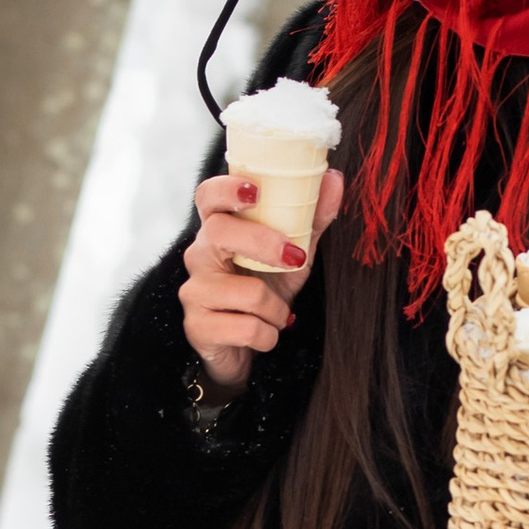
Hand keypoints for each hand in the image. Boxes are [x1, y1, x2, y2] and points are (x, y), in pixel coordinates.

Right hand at [180, 166, 345, 388]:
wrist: (244, 348)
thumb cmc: (264, 292)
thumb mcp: (291, 254)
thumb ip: (310, 219)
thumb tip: (333, 180)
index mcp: (218, 231)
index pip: (207, 196)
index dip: (226, 188)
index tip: (256, 191)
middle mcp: (198, 255)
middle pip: (219, 232)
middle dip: (264, 244)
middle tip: (294, 258)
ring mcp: (194, 291)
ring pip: (246, 292)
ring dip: (277, 308)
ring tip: (277, 314)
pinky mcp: (197, 327)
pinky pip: (247, 328)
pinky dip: (268, 335)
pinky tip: (264, 334)